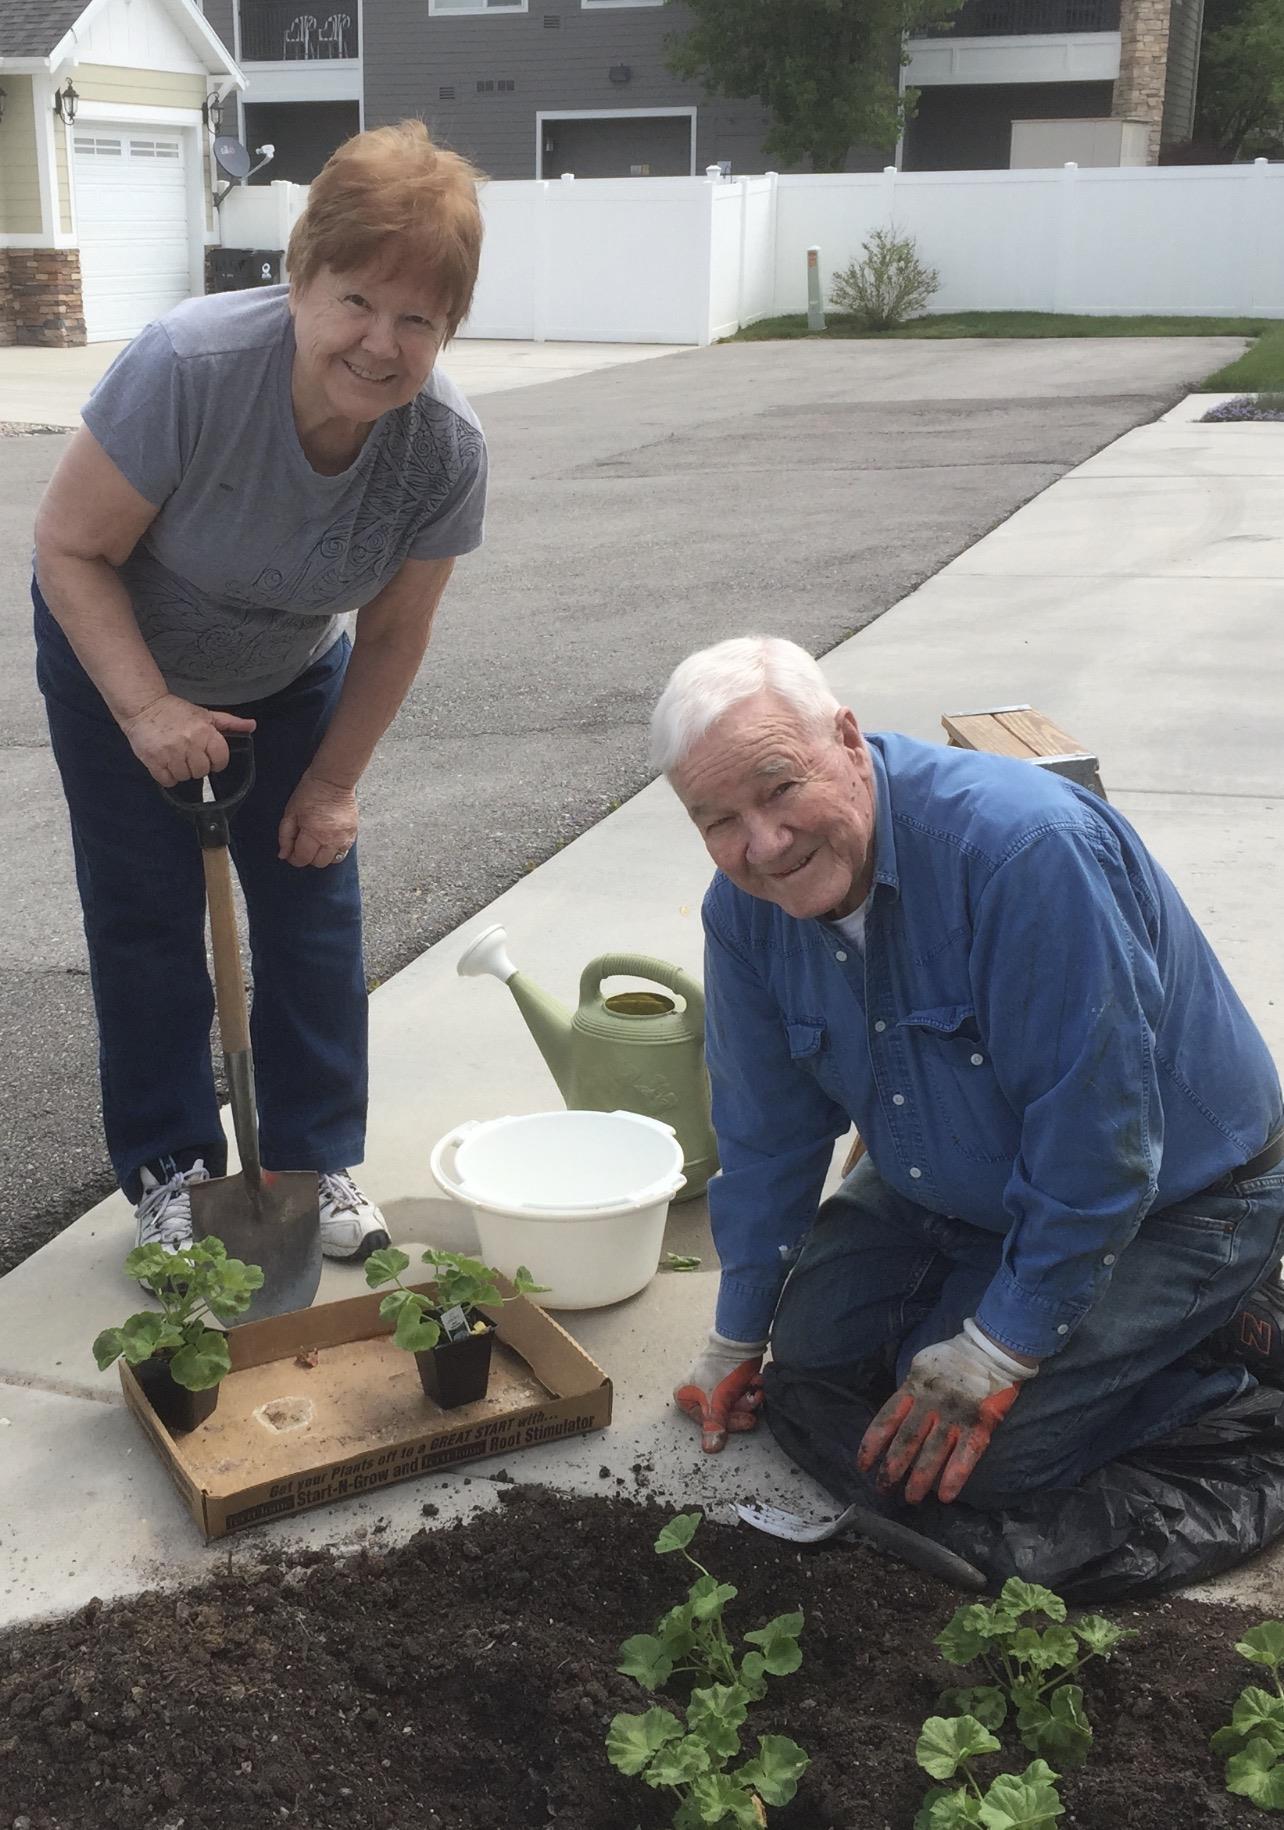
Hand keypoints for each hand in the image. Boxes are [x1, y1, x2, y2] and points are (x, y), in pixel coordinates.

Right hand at [120, 694, 255, 787]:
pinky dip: (168, 776)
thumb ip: (229, 723)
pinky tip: (165, 763)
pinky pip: (168, 781)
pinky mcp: (153, 760)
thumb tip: (252, 725)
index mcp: (205, 731)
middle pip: (202, 771)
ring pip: (185, 777)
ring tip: (175, 757)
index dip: (216, 762)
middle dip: (197, 766)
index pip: (220, 759)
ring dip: (181, 771)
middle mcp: (189, 743)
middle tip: (188, 755)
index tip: (208, 757)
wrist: (143, 706)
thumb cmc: (176, 711)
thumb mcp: (205, 714)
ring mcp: (170, 752)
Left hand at [278, 772, 358, 868]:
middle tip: (303, 846)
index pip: (302, 858)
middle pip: (318, 863)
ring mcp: (344, 837)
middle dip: (308, 857)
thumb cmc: (310, 792)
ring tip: (317, 843)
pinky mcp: (353, 834)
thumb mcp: (291, 812)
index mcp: (313, 833)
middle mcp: (331, 839)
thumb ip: (285, 836)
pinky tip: (328, 839)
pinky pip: (343, 851)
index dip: (294, 858)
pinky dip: (334, 850)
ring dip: (322, 855)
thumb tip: (284, 854)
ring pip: (332, 860)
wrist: (333, 780)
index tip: (291, 853)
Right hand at [674, 1330, 766, 1453]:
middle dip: (741, 1408)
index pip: (709, 1422)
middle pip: (723, 1415)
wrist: (739, 1341)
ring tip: (754, 1388)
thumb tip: (710, 1449)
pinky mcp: (729, 1381)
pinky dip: (751, 1390)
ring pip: (734, 1406)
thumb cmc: (720, 1369)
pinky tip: (756, 1382)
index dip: (729, 1423)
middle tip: (752, 1400)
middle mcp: (698, 1393)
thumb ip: (714, 1424)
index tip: (746, 1420)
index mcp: (686, 1396)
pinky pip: (740, 1394)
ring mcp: (715, 1387)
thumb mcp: (716, 1400)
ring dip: (749, 1399)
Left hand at [857, 1319, 1036, 1505]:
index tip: (863, 1466)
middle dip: (892, 1469)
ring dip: (920, 1479)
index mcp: (913, 1387)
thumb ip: (908, 1391)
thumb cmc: (952, 1359)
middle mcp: (930, 1403)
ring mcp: (955, 1415)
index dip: (872, 1445)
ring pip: (932, 1452)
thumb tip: (894, 1419)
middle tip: (883, 1489)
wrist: (992, 1350)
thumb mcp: (921, 1366)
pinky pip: (966, 1455)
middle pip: (907, 1441)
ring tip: (910, 1498)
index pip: (886, 1420)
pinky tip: (946, 1496)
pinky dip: (955, 1476)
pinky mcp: (979, 1425)